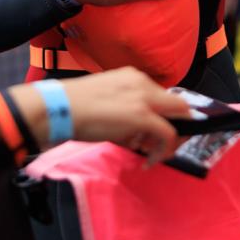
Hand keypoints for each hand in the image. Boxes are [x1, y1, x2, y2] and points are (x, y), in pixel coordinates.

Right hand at [12, 69, 192, 163]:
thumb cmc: (74, 107)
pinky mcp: (143, 116)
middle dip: (179, 128)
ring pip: (177, 119)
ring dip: (168, 141)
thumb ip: (126, 110)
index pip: (163, 97)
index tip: (157, 134)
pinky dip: (163, 150)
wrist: (60, 107)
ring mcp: (145, 99)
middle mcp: (143, 84)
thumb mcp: (107, 100)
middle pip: (178, 106)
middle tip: (166, 146)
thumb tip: (138, 134)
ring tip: (150, 154)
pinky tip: (150, 162)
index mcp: (134, 77)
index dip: (166, 117)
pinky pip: (167, 134)